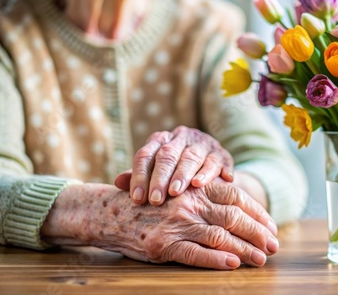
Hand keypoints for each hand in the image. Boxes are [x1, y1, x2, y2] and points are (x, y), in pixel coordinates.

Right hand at [41, 182, 278, 269]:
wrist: (111, 212)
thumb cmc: (150, 203)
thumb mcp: (178, 191)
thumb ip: (205, 196)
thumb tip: (239, 208)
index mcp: (196, 188)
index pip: (236, 197)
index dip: (258, 212)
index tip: (272, 226)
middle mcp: (190, 203)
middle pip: (234, 217)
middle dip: (258, 233)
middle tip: (273, 246)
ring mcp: (177, 224)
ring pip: (220, 236)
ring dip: (244, 249)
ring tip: (261, 259)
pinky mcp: (164, 245)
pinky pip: (195, 254)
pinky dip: (216, 260)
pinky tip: (232, 264)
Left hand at [115, 126, 233, 205]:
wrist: (209, 168)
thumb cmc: (175, 174)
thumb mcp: (155, 173)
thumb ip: (138, 177)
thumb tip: (117, 183)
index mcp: (160, 140)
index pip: (146, 154)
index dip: (140, 176)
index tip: (137, 199)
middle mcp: (181, 137)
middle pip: (168, 154)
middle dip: (161, 177)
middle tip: (156, 199)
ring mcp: (202, 143)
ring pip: (191, 156)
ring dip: (183, 175)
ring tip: (177, 192)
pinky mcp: (221, 152)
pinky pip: (215, 161)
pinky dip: (210, 172)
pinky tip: (202, 184)